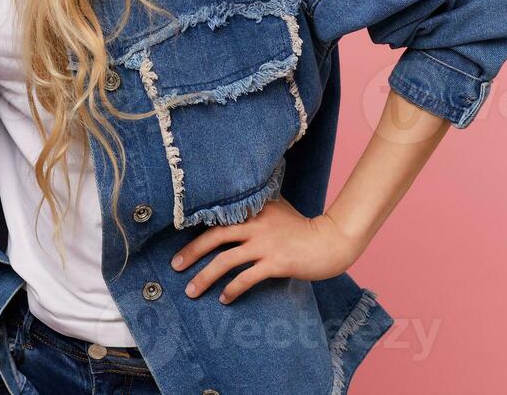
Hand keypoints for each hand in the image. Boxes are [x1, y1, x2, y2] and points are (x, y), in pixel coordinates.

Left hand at [169, 198, 365, 303]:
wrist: (331, 241)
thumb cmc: (303, 226)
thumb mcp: (277, 207)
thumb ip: (255, 206)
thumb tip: (234, 206)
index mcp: (253, 209)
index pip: (218, 216)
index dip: (196, 227)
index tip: (176, 238)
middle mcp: (255, 224)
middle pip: (214, 236)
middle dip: (192, 252)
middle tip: (175, 266)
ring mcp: (265, 244)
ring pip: (226, 260)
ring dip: (205, 277)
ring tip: (192, 291)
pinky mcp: (276, 263)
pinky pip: (246, 278)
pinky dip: (232, 289)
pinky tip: (224, 299)